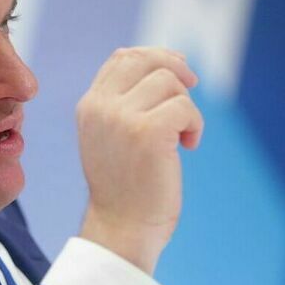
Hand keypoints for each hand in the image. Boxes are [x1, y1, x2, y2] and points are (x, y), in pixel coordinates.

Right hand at [77, 47, 203, 274]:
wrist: (121, 228)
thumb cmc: (124, 186)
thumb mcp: (111, 136)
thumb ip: (123, 102)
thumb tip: (170, 63)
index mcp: (89, 106)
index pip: (122, 57)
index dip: (155, 56)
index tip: (178, 74)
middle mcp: (100, 107)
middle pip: (146, 60)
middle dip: (177, 69)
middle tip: (192, 89)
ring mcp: (121, 118)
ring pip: (169, 82)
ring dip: (186, 107)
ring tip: (182, 136)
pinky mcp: (147, 132)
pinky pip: (185, 107)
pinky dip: (195, 124)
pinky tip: (188, 146)